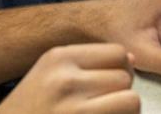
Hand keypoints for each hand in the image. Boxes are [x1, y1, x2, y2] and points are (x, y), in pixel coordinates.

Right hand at [0, 44, 139, 113]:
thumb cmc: (29, 108)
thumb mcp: (48, 72)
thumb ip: (86, 63)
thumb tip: (131, 59)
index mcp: (59, 58)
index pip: (118, 53)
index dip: (121, 68)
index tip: (110, 82)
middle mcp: (67, 80)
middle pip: (125, 77)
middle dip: (122, 92)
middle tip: (104, 104)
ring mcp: (76, 110)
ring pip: (131, 101)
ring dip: (125, 110)